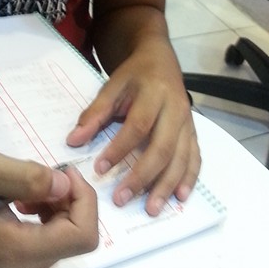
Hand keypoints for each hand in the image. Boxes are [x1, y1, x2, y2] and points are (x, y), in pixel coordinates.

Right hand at [0, 148, 98, 267]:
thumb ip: (28, 177)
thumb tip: (65, 187)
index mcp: (17, 251)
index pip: (81, 236)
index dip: (84, 200)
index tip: (63, 171)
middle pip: (76, 238)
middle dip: (71, 201)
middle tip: (47, 173)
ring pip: (65, 240)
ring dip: (59, 207)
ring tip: (29, 185)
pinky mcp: (12, 266)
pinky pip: (48, 243)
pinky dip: (47, 216)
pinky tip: (24, 199)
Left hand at [66, 37, 199, 215]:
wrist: (160, 59)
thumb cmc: (133, 75)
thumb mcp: (111, 86)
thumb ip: (94, 113)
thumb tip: (73, 141)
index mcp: (153, 93)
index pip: (137, 126)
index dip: (119, 149)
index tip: (100, 169)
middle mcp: (175, 109)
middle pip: (162, 148)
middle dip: (142, 176)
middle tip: (122, 199)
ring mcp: (187, 122)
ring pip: (181, 158)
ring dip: (166, 185)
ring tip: (151, 208)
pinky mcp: (193, 131)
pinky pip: (195, 158)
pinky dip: (189, 179)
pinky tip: (179, 197)